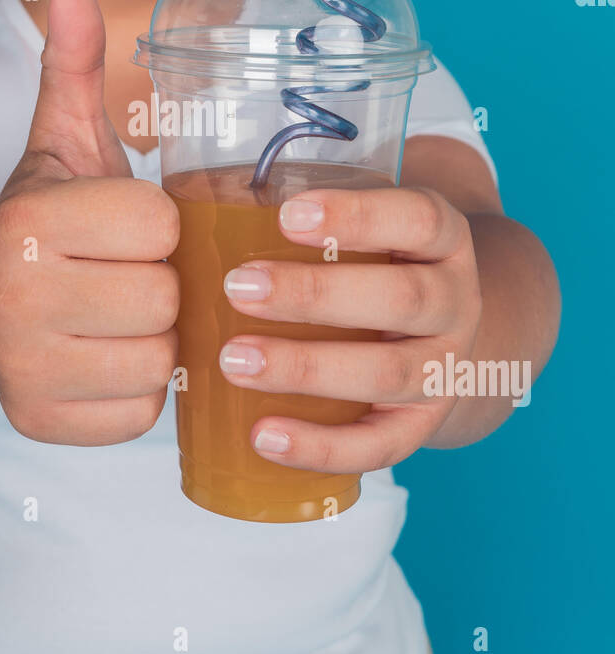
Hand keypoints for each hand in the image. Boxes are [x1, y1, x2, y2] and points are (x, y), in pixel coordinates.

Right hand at [0, 0, 179, 444]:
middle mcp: (15, 295)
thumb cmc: (41, 217)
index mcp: (29, 219)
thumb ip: (72, 64)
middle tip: (122, 273)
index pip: (158, 225)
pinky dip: (133, 392)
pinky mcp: (39, 423)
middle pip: (163, 297)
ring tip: (114, 315)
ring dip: (151, 339)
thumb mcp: (58, 140)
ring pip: (158, 360)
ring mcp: (24, 368)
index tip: (123, 225)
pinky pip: (140, 414)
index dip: (154, 224)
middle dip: (157, 283)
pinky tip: (101, 359)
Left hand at [219, 185, 483, 472]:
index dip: (357, 217)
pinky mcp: (422, 425)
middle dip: (314, 295)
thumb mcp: (370, 229)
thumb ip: (311, 218)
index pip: (419, 220)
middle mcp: (455, 302)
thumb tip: (199, 206)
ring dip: (306, 368)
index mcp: (443, 240)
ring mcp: (445, 369)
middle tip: (236, 287)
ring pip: (388, 374)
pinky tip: (263, 436)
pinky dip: (320, 447)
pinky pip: (379, 446)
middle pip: (401, 299)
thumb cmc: (376, 265)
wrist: (439, 332)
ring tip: (233, 361)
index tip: (286, 215)